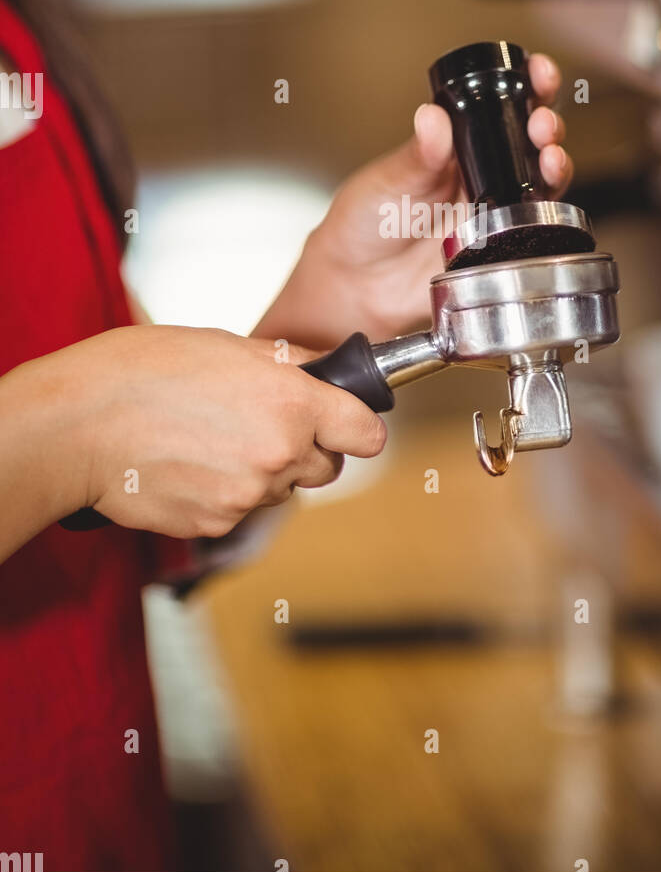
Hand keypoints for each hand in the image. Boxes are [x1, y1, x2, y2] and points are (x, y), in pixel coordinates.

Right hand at [0, 325, 384, 550]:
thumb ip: (288, 364)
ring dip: (263, 471)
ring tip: (213, 440)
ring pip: (282, 491)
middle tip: (262, 425)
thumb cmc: (143, 372)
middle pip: (327, 468)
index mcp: (292, 402)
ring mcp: (249, 496)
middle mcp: (280, 453)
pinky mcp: (216, 526)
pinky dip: (225, 494)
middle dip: (306, 450)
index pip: (368, 433)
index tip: (349, 424)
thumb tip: (323, 370)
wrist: (81, 423)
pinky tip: (191, 465)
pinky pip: (240, 512)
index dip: (360, 427)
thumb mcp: (229, 346)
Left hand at [259, 53, 570, 347]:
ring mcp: (492, 208)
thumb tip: (432, 116)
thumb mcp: (388, 181)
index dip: (524, 85)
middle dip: (547, 121)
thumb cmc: (363, 226)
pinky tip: (545, 195)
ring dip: (554, 160)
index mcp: (451, 145)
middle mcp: (478, 173)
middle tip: (542, 121)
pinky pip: (536, 224)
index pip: (496, 106)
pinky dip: (549, 207)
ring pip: (541, 177)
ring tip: (549, 154)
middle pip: (529, 138)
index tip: (535, 70)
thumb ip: (417, 154)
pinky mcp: (500, 245)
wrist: (359, 287)